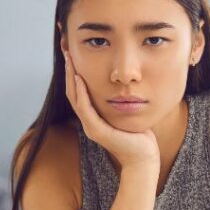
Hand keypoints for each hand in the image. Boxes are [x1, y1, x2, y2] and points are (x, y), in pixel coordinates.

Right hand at [63, 50, 159, 171]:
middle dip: (69, 71)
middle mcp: (88, 123)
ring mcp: (91, 127)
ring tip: (70, 60)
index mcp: (93, 118)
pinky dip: (81, 93)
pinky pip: (85, 108)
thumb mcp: (127, 114)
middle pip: (72, 93)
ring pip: (75, 99)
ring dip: (71, 78)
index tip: (73, 55)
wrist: (144, 158)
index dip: (73, 74)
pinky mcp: (97, 131)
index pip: (78, 93)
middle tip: (66, 50)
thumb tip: (124, 84)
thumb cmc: (140, 137)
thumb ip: (121, 101)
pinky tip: (80, 78)